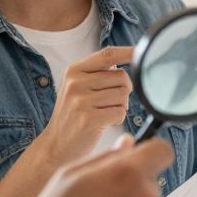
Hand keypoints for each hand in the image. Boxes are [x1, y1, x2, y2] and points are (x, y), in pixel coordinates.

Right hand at [34, 46, 134, 164]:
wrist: (55, 144)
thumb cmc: (72, 115)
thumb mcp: (76, 87)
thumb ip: (96, 72)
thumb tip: (126, 58)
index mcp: (74, 70)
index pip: (107, 54)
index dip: (128, 52)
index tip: (140, 51)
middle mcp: (76, 82)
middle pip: (122, 77)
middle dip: (123, 91)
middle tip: (110, 103)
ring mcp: (81, 100)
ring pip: (123, 95)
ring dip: (121, 106)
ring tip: (105, 113)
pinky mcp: (89, 119)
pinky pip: (120, 112)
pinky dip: (118, 118)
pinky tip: (105, 123)